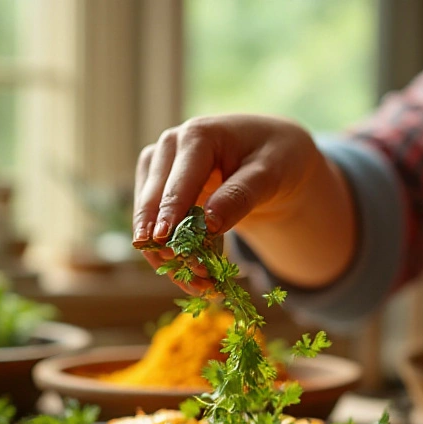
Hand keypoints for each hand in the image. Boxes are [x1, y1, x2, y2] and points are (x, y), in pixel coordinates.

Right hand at [133, 114, 318, 293]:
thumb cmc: (275, 157)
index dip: (169, 214)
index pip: (178, 182)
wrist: (271, 153)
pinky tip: (192, 279)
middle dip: (169, 244)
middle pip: (154, 203)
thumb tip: (209, 223)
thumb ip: (240, 195)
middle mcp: (169, 148)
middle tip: (194, 280)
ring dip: (167, 256)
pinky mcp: (158, 190)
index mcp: (197, 136)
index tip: (163, 243)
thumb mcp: (270, 174)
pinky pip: (155, 227)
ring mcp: (159, 168)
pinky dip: (171, 254)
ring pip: (147, 219)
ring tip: (200, 287)